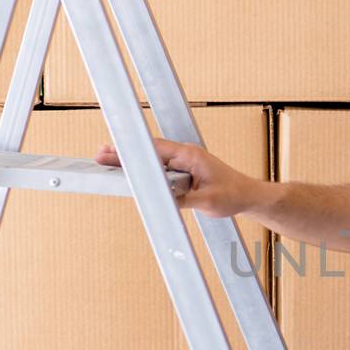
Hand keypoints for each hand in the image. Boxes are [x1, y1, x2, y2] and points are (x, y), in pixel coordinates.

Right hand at [93, 135, 260, 218]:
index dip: (132, 150)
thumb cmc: (234, 194)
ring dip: (133, 163)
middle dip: (125, 154)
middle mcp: (186, 155)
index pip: (155, 149)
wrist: (250, 196)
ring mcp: (185, 163)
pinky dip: (145, 172)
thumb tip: (160, 198)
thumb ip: (183, 199)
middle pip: (149, 152)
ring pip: (153, 161)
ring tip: (108, 166)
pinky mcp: (185, 172)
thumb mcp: (207, 201)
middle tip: (99, 157)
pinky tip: (131, 177)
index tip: (111, 150)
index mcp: (190, 155)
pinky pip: (161, 171)